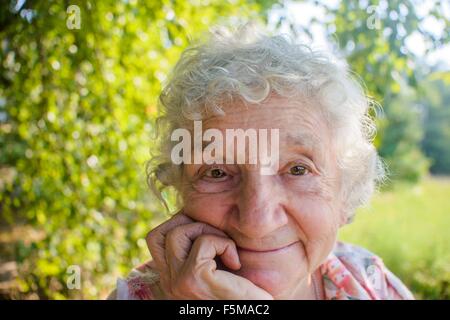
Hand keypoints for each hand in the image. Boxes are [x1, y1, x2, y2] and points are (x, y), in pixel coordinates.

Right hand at [146, 212, 272, 299]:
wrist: (254, 308)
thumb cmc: (242, 292)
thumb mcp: (213, 267)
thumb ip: (198, 250)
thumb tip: (190, 215)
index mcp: (170, 279)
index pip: (156, 240)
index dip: (180, 226)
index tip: (209, 236)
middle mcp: (169, 282)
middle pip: (159, 233)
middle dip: (191, 224)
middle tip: (218, 239)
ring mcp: (178, 282)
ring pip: (176, 233)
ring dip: (206, 230)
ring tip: (226, 248)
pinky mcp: (194, 278)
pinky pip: (204, 242)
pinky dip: (224, 244)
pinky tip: (235, 262)